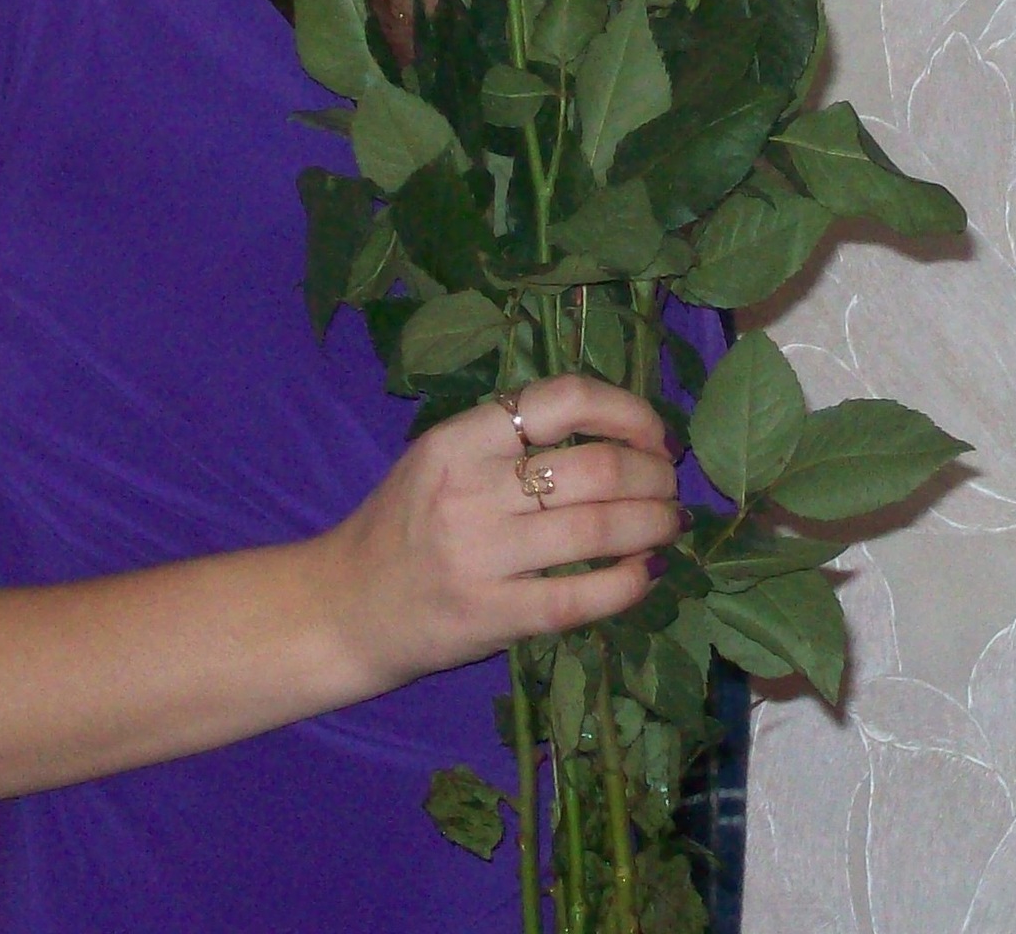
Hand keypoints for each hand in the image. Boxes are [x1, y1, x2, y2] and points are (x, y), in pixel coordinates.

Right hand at [315, 375, 678, 695]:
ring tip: (670, 524)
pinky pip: (580, 598)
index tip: (653, 433)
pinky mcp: (491, 616)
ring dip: (653, 524)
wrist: (345, 606)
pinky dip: (627, 584)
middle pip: (596, 467)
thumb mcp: (439, 457)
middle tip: (669, 485)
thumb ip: (508, 438)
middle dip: (654, 474)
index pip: (562, 399)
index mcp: (457, 439)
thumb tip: (616, 428)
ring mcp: (480, 556)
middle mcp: (469, 490)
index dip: (626, 410)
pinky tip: (645, 575)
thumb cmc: (403, 523)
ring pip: (598, 528)